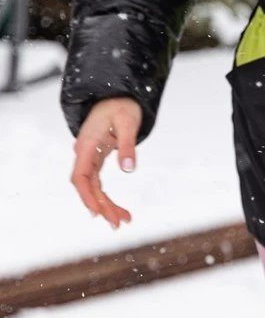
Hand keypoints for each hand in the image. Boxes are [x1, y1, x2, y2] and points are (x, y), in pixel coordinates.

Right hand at [71, 97, 141, 228]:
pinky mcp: (97, 158)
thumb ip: (127, 146)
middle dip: (101, 206)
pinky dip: (107, 196)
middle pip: (88, 186)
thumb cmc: (121, 106)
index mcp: (87, 146)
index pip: (81, 177)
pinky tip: (117, 209)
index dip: (87, 196)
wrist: (116, 94)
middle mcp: (84, 153)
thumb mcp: (128, 123)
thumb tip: (129, 170)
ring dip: (106, 204)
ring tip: (123, 220)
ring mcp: (90, 157)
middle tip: (118, 223)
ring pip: (93, 187)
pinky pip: (99, 182)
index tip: (97, 212)